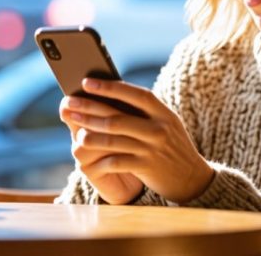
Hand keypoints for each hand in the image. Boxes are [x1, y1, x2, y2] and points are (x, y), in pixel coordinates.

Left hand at [60, 78, 213, 203]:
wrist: (192, 178)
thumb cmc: (170, 145)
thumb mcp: (165, 123)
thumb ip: (144, 110)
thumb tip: (110, 92)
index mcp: (163, 112)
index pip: (135, 94)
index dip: (110, 87)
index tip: (87, 82)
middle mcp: (159, 129)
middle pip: (118, 116)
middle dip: (90, 108)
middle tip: (69, 103)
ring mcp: (152, 149)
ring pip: (113, 138)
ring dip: (89, 131)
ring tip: (73, 126)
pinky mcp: (146, 168)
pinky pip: (116, 161)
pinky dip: (98, 157)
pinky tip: (85, 154)